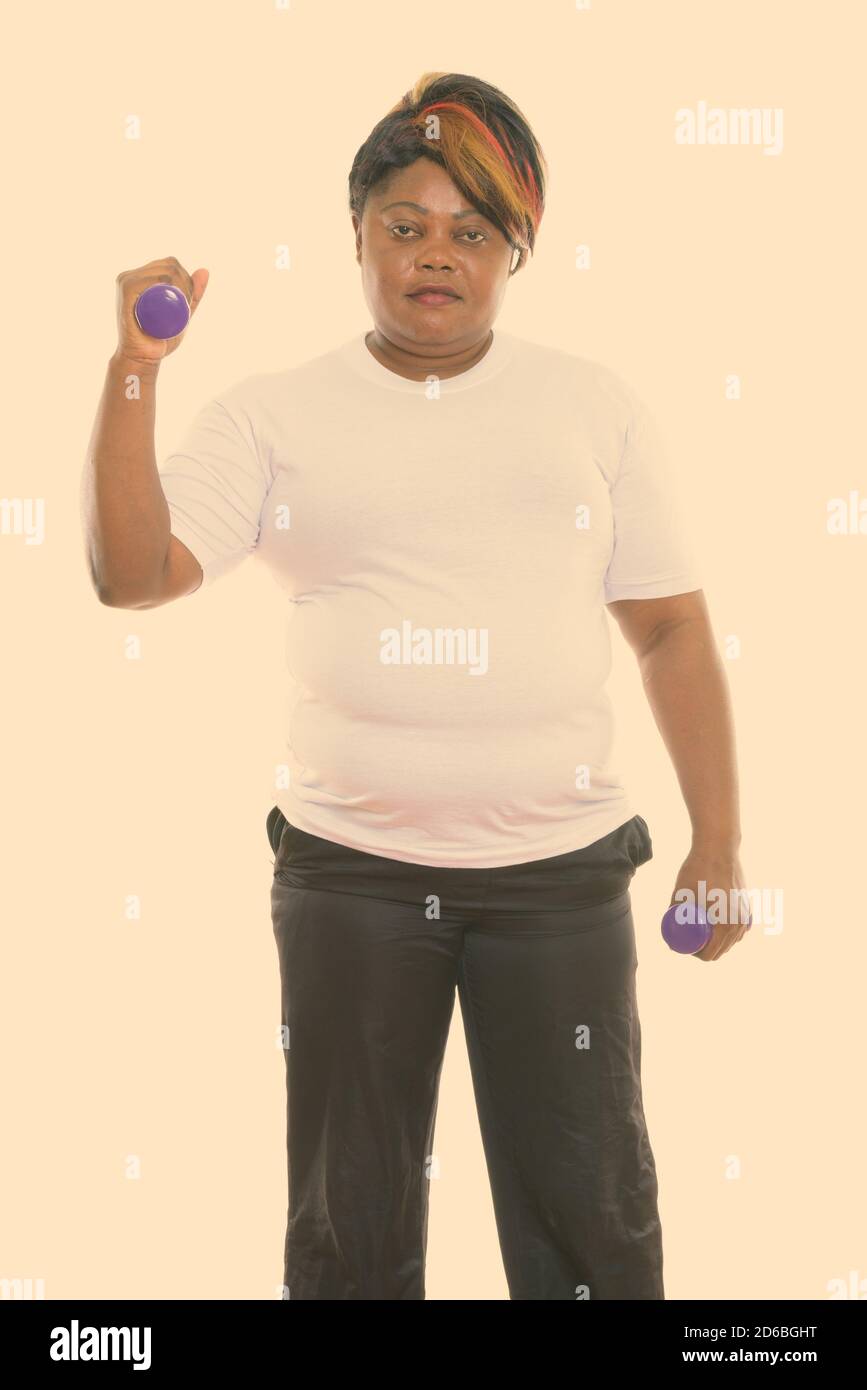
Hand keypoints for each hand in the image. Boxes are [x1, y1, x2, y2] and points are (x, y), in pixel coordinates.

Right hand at [114, 256, 208, 365]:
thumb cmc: (160, 338)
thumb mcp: (183, 313)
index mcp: (141, 277)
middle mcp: (131, 276)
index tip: (190, 298)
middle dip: (185, 280)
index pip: (169, 264)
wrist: (144, 358)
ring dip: (180, 283)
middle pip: (167, 265)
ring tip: (181, 304)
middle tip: (187, 304)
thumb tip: (205, 270)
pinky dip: (164, 282)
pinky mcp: (125, 291)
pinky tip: (173, 294)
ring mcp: (126, 281)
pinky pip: (148, 279)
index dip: (185, 276)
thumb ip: (193, 296)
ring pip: (162, 271)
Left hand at [670, 843, 751, 961]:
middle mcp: (740, 924)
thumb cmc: (698, 870)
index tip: (684, 947)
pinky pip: (740, 928)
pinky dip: (729, 932)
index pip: (710, 954)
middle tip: (690, 942)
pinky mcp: (748, 905)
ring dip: (719, 942)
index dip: (695, 955)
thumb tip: (669, 930)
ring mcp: (746, 915)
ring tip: (703, 934)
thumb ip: (674, 912)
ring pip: (732, 940)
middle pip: (722, 950)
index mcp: (725, 926)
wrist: (719, 848)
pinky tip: (719, 929)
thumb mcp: (679, 894)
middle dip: (706, 950)